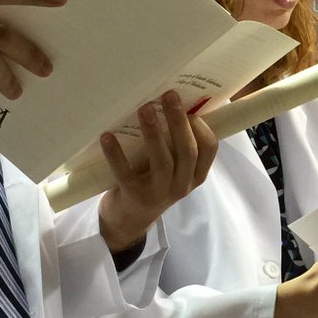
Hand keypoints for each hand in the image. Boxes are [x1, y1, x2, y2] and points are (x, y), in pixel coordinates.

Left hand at [97, 92, 217, 252]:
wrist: (129, 221)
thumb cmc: (153, 184)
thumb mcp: (173, 171)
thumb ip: (177, 148)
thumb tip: (174, 105)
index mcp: (195, 175)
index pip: (209, 148)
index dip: (201, 126)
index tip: (189, 107)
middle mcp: (182, 185)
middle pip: (187, 150)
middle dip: (178, 121)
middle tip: (168, 95)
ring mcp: (159, 193)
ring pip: (162, 160)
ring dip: (153, 132)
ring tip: (145, 109)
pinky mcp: (134, 196)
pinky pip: (126, 173)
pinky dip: (116, 154)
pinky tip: (107, 137)